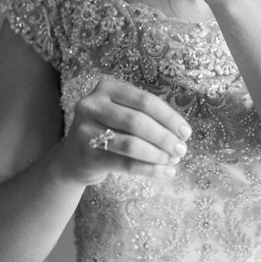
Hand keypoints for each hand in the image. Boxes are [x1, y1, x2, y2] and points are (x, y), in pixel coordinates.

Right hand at [55, 76, 190, 185]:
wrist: (74, 156)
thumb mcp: (125, 113)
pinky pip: (125, 164)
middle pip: (138, 122)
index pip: (145, 101)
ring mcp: (85, 130)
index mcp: (107, 88)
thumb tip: (182, 134)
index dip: (169, 117)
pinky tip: (166, 172)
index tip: (186, 132)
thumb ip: (149, 116)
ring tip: (174, 161)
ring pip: (131, 144)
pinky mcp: (86, 155)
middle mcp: (92, 105)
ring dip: (158, 154)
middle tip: (182, 150)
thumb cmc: (110, 129)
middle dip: (165, 137)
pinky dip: (149, 169)